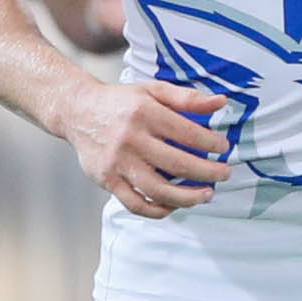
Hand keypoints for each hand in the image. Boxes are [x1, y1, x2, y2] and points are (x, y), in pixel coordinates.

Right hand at [58, 76, 232, 216]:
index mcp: (144, 112)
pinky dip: (157, 210)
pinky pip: (135, 203)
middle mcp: (130, 138)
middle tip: (224, 174)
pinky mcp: (106, 180)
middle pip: (177, 163)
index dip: (211, 143)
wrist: (77, 111)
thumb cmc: (120, 102)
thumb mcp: (153, 90)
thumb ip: (187, 97)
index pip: (186, 132)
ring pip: (157, 189)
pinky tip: (173, 206)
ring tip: (205, 195)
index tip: (224, 148)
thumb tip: (221, 103)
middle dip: (207, 172)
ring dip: (186, 197)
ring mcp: (117, 162)